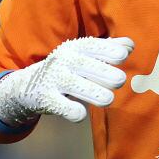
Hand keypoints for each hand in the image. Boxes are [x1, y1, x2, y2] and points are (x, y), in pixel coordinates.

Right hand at [0, 36, 133, 123]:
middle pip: (87, 66)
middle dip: (106, 74)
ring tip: (108, 99)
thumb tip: (130, 45)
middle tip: (119, 81)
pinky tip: (81, 113)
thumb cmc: (66, 69)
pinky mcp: (46, 99)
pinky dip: (74, 111)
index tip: (123, 57)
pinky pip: (63, 107)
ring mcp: (53, 79)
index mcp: (74, 47)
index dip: (109, 51)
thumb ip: (108, 49)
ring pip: (77, 86)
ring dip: (96, 94)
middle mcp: (63, 60)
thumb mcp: (83, 55)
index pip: (93, 46)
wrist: (27, 86)